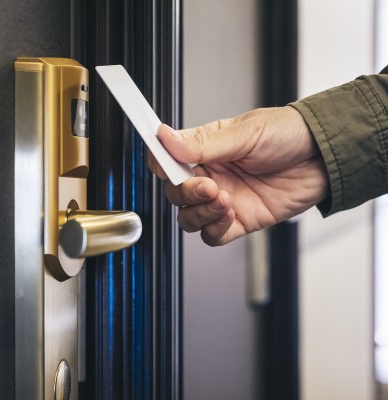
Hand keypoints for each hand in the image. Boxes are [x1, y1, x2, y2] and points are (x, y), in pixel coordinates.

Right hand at [148, 106, 328, 245]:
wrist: (323, 158)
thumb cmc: (288, 135)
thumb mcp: (245, 133)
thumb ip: (203, 143)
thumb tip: (165, 137)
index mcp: (206, 149)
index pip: (168, 159)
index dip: (160, 163)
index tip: (161, 166)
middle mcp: (211, 175)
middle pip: (176, 193)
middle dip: (186, 192)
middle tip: (207, 184)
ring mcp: (223, 199)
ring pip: (189, 218)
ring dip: (199, 212)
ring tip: (223, 199)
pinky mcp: (239, 220)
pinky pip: (212, 235)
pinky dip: (214, 229)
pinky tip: (230, 213)